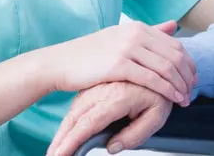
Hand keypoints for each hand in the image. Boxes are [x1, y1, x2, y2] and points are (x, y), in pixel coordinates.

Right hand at [42, 20, 194, 105]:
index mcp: (138, 27)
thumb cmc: (89, 55)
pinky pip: (152, 79)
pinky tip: (172, 99)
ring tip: (185, 99)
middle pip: (175, 55)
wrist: (60, 63)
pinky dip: (167, 90)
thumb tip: (173, 26)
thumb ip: (148, 32)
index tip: (193, 78)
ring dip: (180, 85)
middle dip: (188, 76)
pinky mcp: (119, 65)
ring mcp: (127, 48)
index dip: (189, 62)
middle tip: (192, 91)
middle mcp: (135, 34)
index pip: (175, 44)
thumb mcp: (120, 37)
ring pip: (167, 67)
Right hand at [47, 82, 171, 155]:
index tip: (60, 155)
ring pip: (73, 112)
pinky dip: (68, 123)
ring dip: (62, 132)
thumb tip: (112, 147)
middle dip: (61, 140)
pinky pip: (77, 106)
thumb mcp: (157, 115)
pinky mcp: (93, 87)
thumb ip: (137, 133)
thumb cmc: (158, 93)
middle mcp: (103, 90)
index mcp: (118, 96)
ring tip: (55, 150)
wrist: (158, 66)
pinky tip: (64, 136)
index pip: (89, 123)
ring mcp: (96, 88)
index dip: (72, 141)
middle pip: (75, 118)